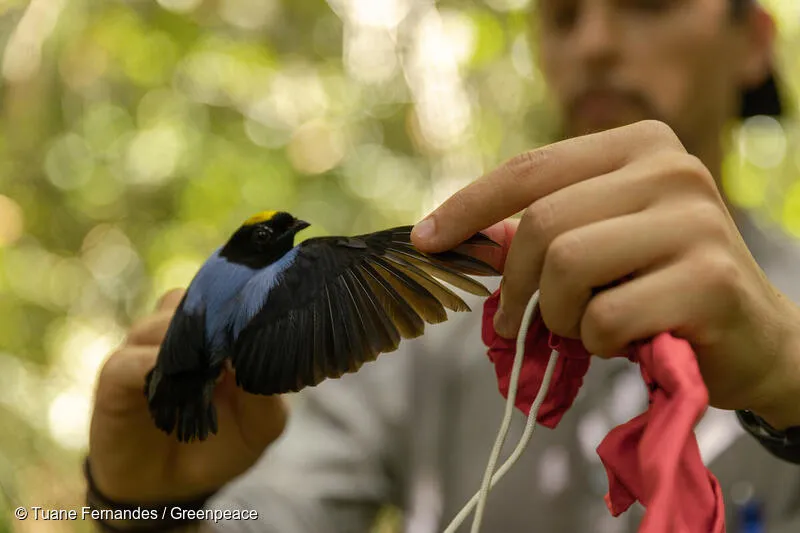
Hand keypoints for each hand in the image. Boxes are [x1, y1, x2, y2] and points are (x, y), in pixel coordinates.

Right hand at [88, 289, 287, 501]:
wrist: (172, 488)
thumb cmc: (223, 444)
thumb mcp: (261, 423)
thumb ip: (265, 388)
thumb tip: (251, 353)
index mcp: (220, 333)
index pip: (233, 295)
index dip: (246, 304)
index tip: (261, 319)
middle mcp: (182, 332)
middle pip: (198, 297)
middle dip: (220, 317)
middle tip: (238, 344)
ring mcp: (145, 349)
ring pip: (163, 321)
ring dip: (189, 343)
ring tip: (211, 374)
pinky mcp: (114, 377)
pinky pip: (129, 360)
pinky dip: (152, 365)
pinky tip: (174, 383)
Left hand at [411, 120, 799, 427]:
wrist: (756, 338)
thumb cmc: (660, 288)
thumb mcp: (597, 245)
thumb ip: (536, 232)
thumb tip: (453, 236)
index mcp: (639, 145)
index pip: (529, 170)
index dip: (468, 207)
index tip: (424, 240)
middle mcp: (671, 168)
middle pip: (542, 224)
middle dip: (518, 285)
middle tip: (520, 321)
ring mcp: (695, 220)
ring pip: (567, 266)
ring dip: (561, 316)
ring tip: (589, 328)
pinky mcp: (710, 280)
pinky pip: (604, 318)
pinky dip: (599, 343)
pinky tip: (630, 340)